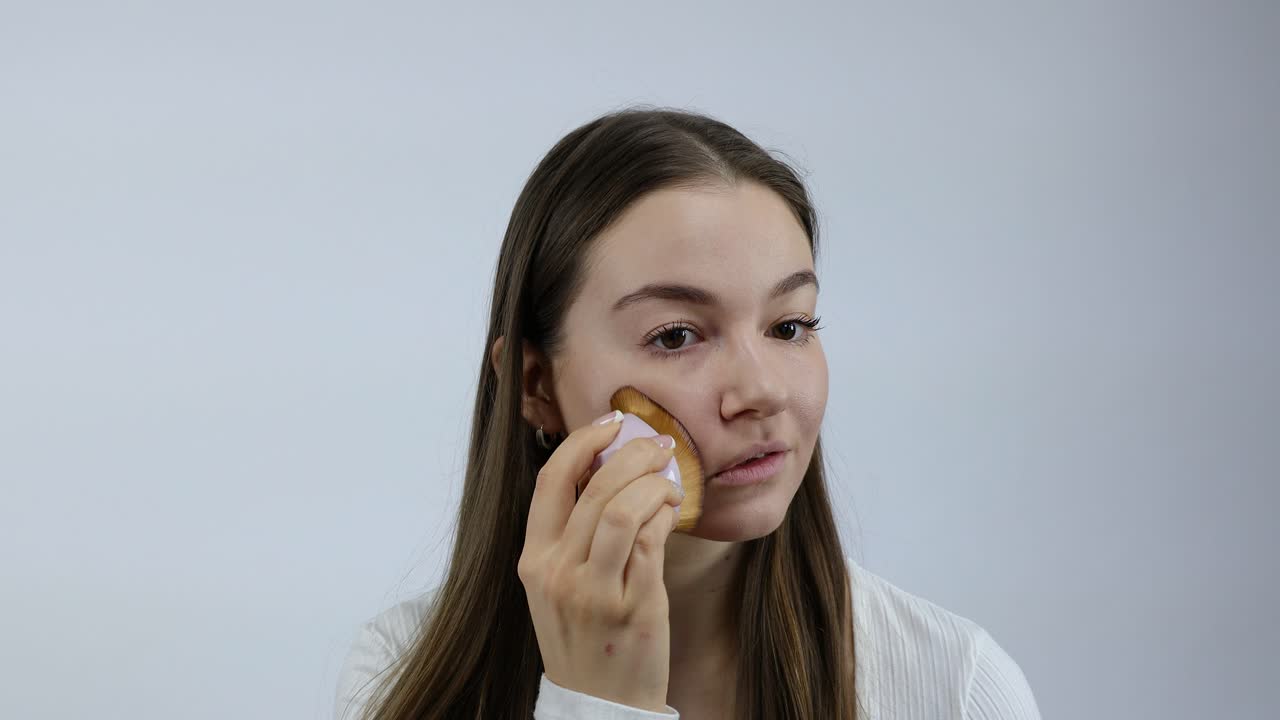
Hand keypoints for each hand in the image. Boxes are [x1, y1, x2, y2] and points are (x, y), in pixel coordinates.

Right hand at [518, 416, 684, 711]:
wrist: (598, 705)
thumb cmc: (585, 638)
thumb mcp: (558, 586)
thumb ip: (574, 535)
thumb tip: (612, 468)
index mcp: (534, 561)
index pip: (550, 482)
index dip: (581, 442)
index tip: (610, 423)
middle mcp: (558, 573)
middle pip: (594, 488)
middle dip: (632, 453)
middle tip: (658, 444)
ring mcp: (594, 592)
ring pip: (623, 509)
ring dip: (653, 482)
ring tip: (669, 479)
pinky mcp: (634, 607)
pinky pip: (652, 541)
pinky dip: (665, 515)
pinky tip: (672, 511)